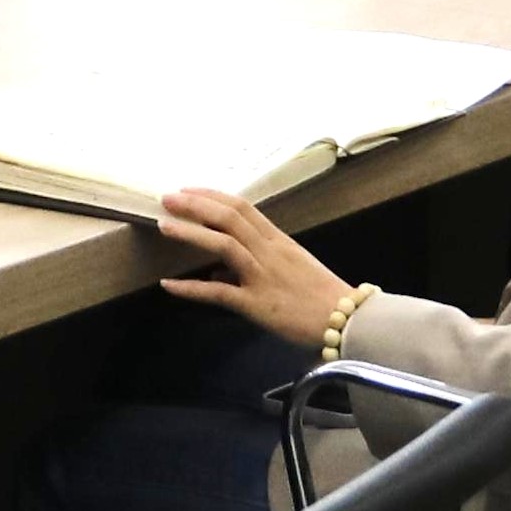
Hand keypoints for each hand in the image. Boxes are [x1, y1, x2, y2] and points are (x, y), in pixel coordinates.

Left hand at [151, 186, 356, 345]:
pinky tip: (169, 285)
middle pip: (229, 218)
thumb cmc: (319, 295)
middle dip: (195, 205)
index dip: (212, 196)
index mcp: (277, 240)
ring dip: (191, 233)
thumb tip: (216, 272)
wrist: (345, 320)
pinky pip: (219, 293)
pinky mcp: (256, 304)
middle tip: (167, 198)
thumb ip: (254, 263)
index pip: (242, 207)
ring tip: (165, 226)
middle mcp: (268, 251)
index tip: (188, 189)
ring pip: (223, 245)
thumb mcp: (290, 268)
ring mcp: (262, 276)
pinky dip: (191, 288)